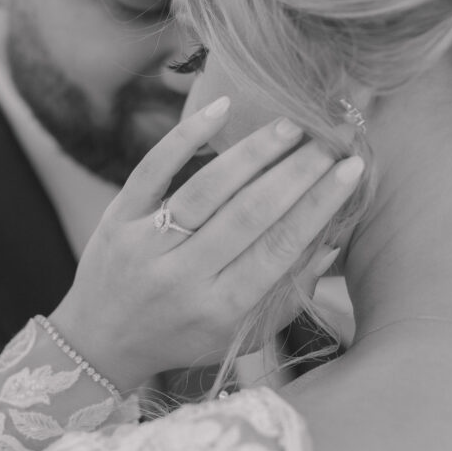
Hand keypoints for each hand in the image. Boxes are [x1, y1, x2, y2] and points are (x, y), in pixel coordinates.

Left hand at [51, 97, 363, 392]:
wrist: (101, 342)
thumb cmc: (184, 336)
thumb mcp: (240, 334)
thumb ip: (288, 295)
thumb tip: (331, 240)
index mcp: (222, 307)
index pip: (280, 247)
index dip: (319, 204)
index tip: (351, 169)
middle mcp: (183, 276)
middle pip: (248, 213)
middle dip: (295, 172)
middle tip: (327, 140)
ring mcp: (145, 244)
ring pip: (205, 189)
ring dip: (252, 152)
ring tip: (289, 126)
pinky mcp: (117, 218)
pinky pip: (152, 169)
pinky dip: (186, 136)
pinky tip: (222, 108)